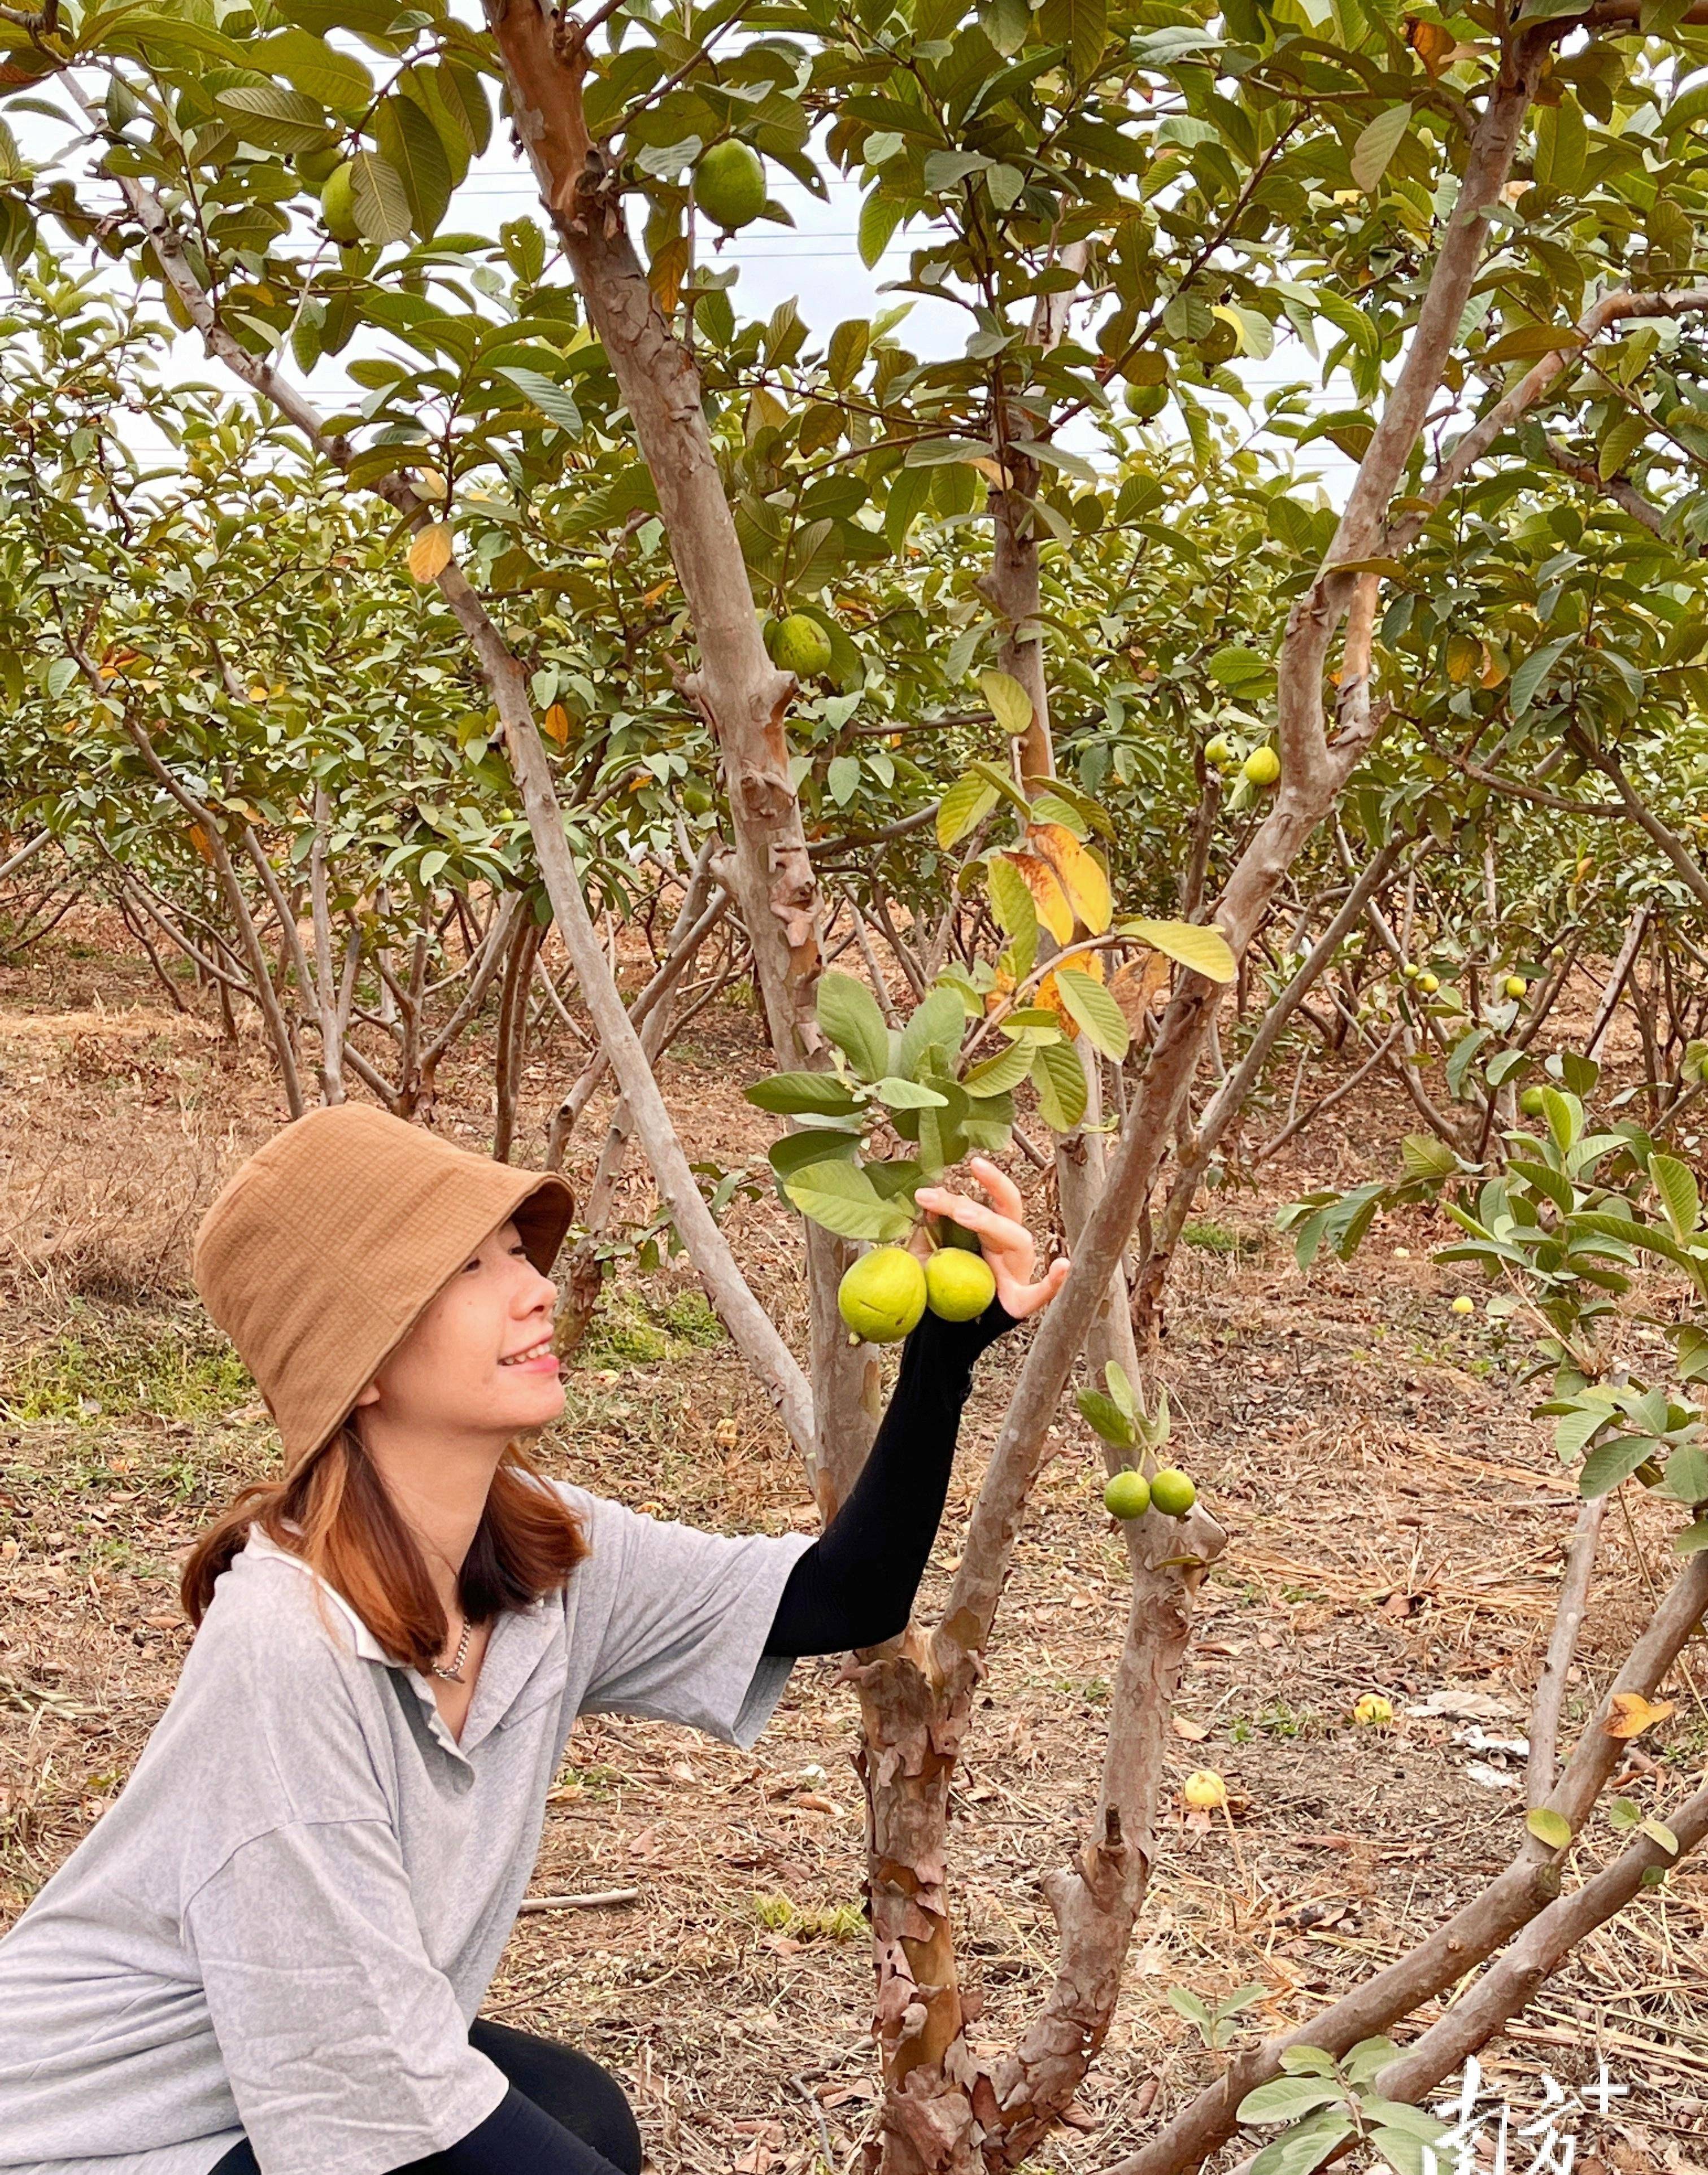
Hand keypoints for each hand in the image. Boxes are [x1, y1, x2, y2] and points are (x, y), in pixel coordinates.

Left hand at [915, 1156, 1069, 1321]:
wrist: (944, 1332)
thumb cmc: (940, 1289)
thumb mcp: (928, 1257)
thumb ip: (928, 1233)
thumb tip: (926, 1200)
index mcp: (988, 1233)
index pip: (986, 1202)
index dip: (965, 1190)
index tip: (927, 1189)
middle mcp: (1007, 1247)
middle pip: (1009, 1210)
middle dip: (992, 1187)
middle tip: (965, 1174)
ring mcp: (1017, 1273)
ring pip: (1019, 1241)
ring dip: (992, 1224)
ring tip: (962, 1215)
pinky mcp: (1019, 1302)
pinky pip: (1041, 1293)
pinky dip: (1054, 1281)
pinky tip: (1063, 1266)